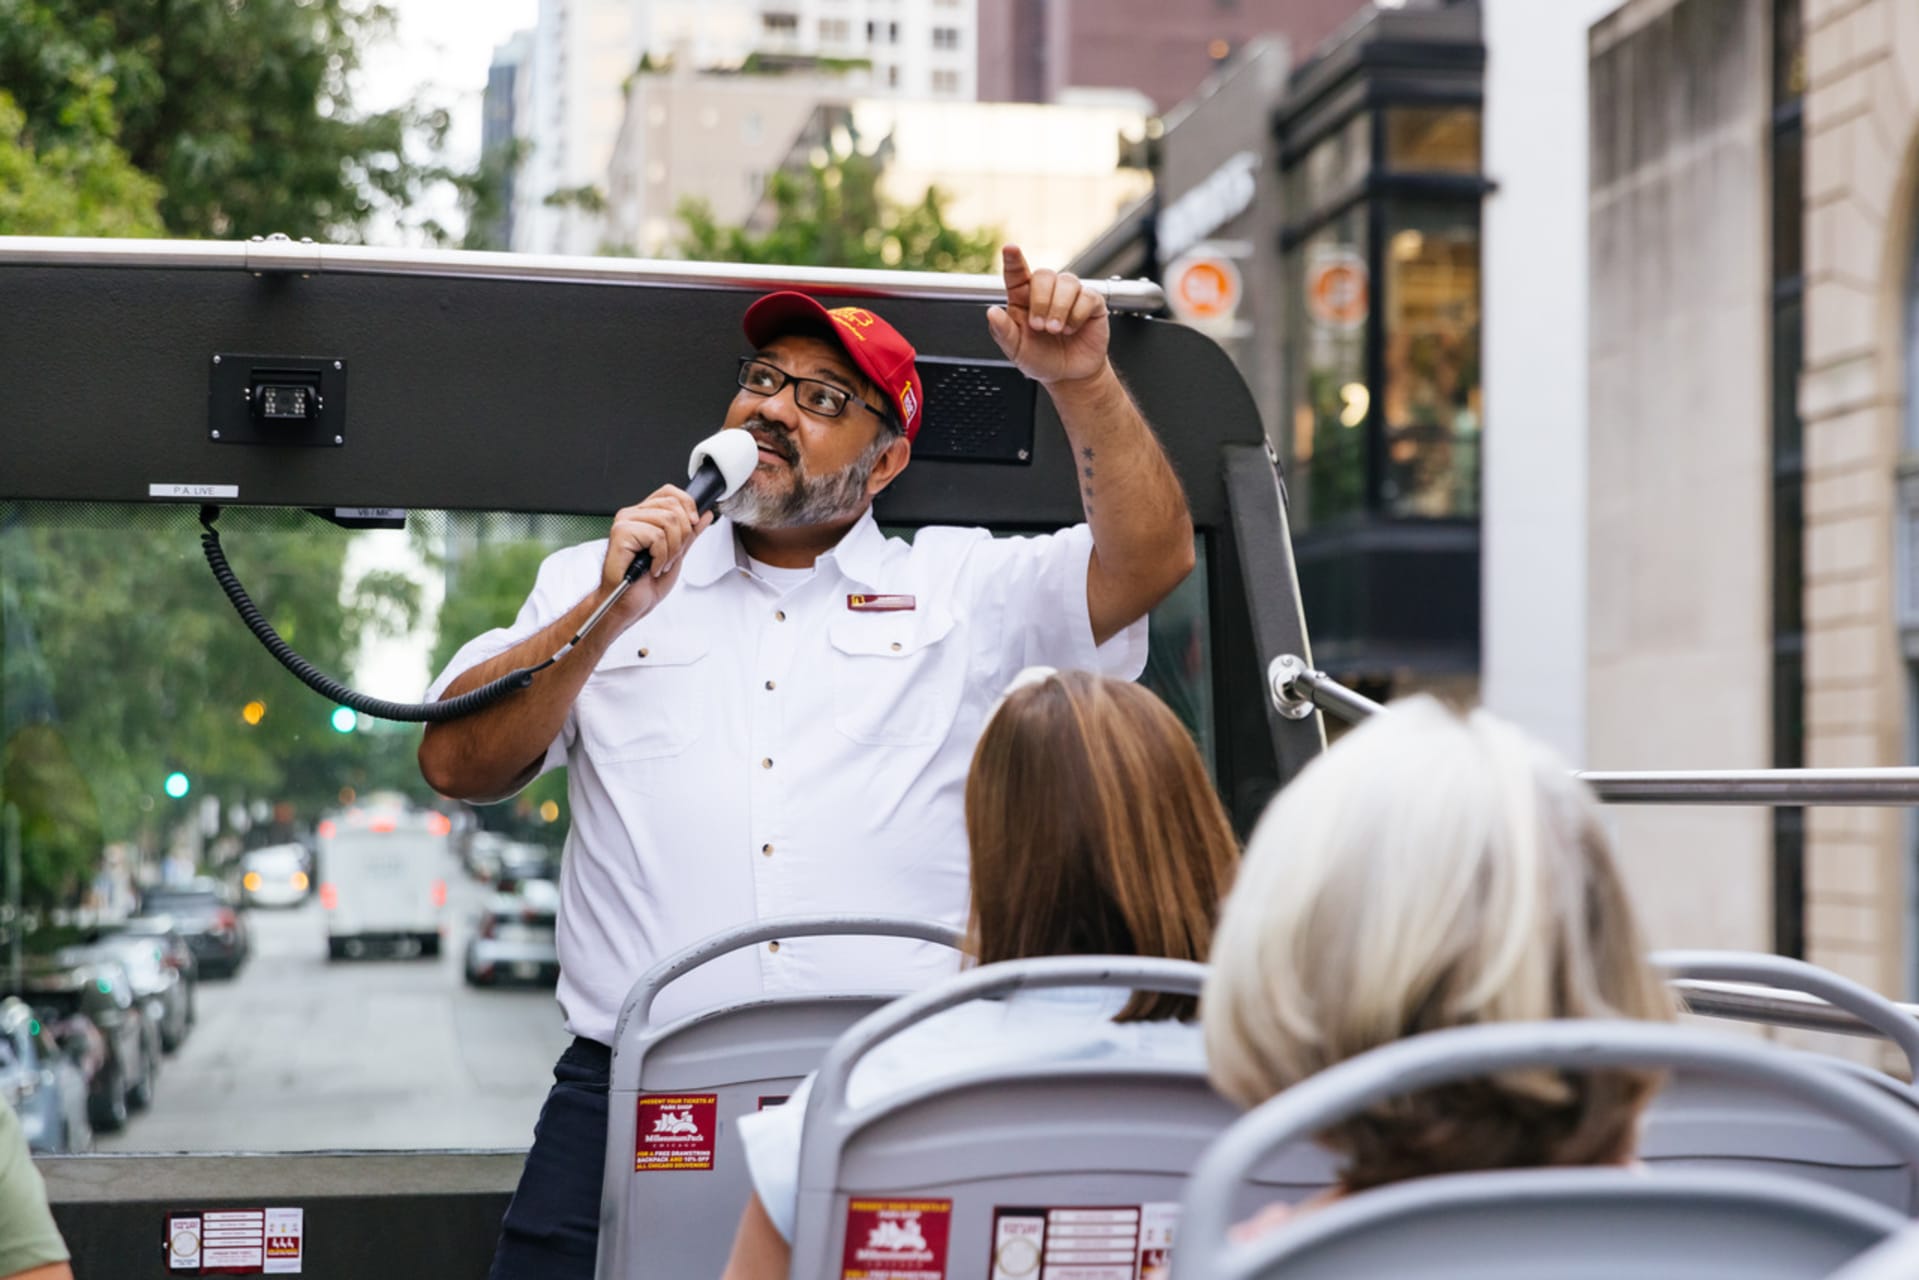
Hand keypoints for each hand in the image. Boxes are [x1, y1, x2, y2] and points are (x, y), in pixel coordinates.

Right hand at [599, 486, 714, 624]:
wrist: (628, 604)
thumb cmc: (644, 583)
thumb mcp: (677, 554)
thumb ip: (690, 533)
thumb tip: (705, 514)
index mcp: (644, 515)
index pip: (669, 492)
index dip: (687, 505)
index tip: (693, 524)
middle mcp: (632, 515)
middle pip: (673, 507)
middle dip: (682, 536)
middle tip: (671, 557)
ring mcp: (625, 523)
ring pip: (668, 521)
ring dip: (672, 551)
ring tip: (661, 564)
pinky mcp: (621, 534)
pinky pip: (656, 537)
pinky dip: (661, 557)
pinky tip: (652, 568)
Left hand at [986, 245, 1109, 386]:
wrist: (1069, 375)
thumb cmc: (1041, 359)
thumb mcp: (1016, 351)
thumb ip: (1003, 333)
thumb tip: (992, 313)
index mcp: (1022, 299)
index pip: (1017, 273)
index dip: (1014, 260)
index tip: (1010, 249)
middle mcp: (1046, 292)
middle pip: (1044, 275)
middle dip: (1041, 301)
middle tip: (1040, 326)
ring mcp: (1069, 295)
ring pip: (1067, 282)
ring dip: (1059, 308)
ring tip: (1056, 330)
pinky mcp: (1091, 302)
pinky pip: (1086, 296)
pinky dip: (1077, 315)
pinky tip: (1072, 328)